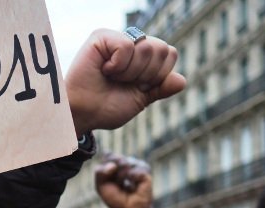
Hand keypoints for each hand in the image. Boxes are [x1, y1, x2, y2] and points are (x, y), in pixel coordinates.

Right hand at [66, 29, 185, 135]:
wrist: (83, 115)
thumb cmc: (105, 108)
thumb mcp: (140, 100)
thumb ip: (161, 89)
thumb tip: (181, 81)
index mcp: (142, 56)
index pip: (170, 54)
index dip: (157, 76)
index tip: (137, 88)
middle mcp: (131, 43)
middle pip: (162, 49)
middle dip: (146, 74)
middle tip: (123, 83)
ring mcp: (116, 38)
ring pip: (147, 48)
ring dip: (130, 72)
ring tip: (112, 77)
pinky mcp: (102, 37)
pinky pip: (127, 45)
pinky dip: (118, 65)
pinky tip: (104, 70)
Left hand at [94, 153, 156, 207]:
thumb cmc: (115, 198)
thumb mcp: (101, 186)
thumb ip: (100, 173)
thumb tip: (113, 165)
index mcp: (112, 163)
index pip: (107, 156)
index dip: (105, 169)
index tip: (107, 180)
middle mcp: (124, 160)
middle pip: (114, 158)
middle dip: (112, 173)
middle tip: (117, 184)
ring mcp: (135, 163)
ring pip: (123, 163)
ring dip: (120, 178)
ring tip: (125, 186)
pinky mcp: (145, 169)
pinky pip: (134, 171)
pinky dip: (132, 179)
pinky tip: (134, 184)